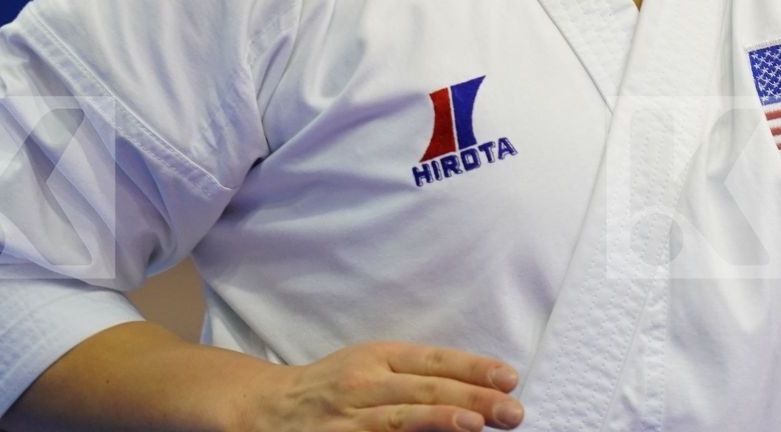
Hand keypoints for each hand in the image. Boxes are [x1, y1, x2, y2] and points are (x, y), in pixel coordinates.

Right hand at [243, 340, 524, 430]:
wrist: (267, 407)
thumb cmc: (331, 385)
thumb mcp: (368, 365)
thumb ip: (412, 374)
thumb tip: (473, 387)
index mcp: (378, 356)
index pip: (435, 360)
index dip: (474, 367)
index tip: (510, 377)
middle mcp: (365, 382)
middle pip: (426, 388)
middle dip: (474, 398)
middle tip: (512, 410)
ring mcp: (350, 417)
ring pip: (402, 417)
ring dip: (443, 419)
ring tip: (478, 423)